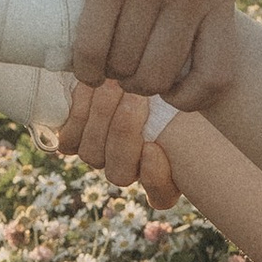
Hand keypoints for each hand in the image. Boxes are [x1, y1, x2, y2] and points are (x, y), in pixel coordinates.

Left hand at [56, 76, 180, 208]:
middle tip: (136, 97)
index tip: (154, 147)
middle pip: (119, 173)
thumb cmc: (173, 84)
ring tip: (114, 84)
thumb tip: (183, 123)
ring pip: (93, 156)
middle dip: (125, 133)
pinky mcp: (74, 138)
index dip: (154, 178)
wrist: (130, 63)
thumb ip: (192, 119)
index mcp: (166, 179)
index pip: (161, 197)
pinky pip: (68, 141)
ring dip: (103, 118)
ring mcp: (101, 157)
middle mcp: (131, 172)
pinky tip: (91, 86)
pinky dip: (79, 113)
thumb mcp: (189, 101)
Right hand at [63, 0, 237, 107]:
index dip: (191, 99)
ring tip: (100, 63)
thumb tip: (185, 48)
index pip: (217, 74)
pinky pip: (93, 47)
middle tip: (121, 70)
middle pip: (160, 77)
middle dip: (137, 85)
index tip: (168, 94)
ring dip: (107, 74)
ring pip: (123, 65)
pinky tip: (80, 67)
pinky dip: (83, 67)